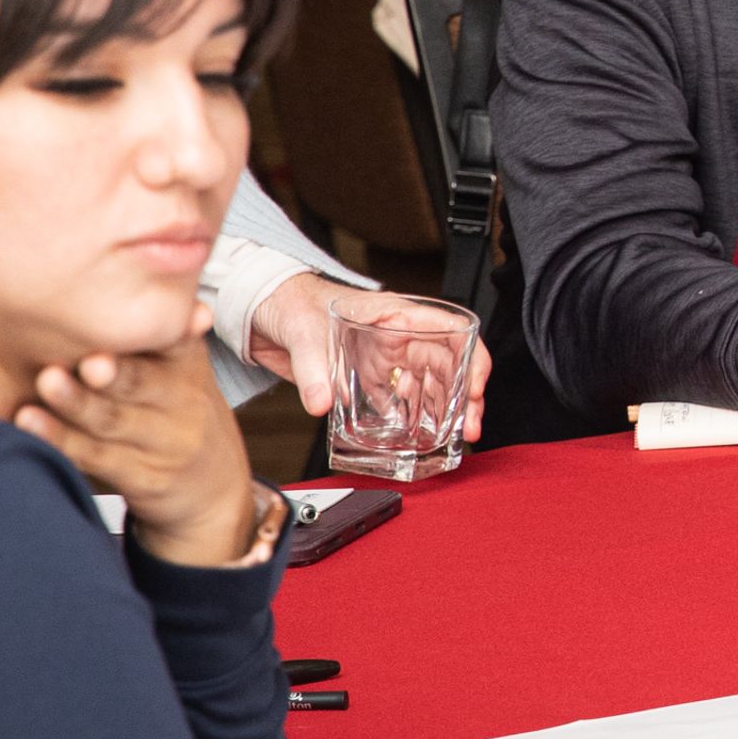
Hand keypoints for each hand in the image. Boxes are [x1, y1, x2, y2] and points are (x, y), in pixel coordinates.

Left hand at [13, 319, 265, 567]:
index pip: (178, 343)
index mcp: (188, 368)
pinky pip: (98, 458)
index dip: (167, 329)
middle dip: (116, 372)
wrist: (213, 489)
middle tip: (89, 359)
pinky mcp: (143, 479)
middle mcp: (182, 405)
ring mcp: (164, 445)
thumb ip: (158, 333)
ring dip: (78, 403)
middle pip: (144, 384)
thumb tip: (130, 269)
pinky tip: (29, 422)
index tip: (138, 317)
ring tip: (48, 382)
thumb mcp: (184, 371)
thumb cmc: (177, 414)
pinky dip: (61, 439)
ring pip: (115, 421)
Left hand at [252, 276, 489, 450]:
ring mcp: (382, 359)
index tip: (474, 388)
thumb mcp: (303, 332)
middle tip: (470, 426)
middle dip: (466, 396)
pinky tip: (414, 437)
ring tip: (453, 437)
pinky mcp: (364, 378)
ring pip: (428, 385)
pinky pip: (395, 401)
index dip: (472, 358)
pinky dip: (408, 419)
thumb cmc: (290, 301)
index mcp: (395, 315)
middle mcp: (397, 337)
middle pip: (448, 364)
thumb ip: (312, 370)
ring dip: (443, 411)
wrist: (262, 308)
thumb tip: (320, 403)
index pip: (451, 331)